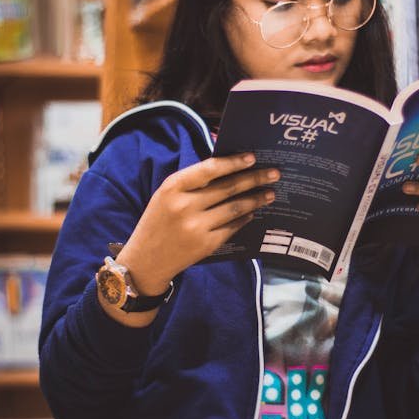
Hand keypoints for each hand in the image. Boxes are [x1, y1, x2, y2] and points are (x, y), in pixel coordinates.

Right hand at [97, 153, 278, 323]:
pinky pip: (232, 227)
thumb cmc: (158, 222)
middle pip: (228, 188)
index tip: (252, 158)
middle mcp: (185, 206)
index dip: (233, 163)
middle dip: (254, 179)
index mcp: (173, 188)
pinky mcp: (206, 245)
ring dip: (256, 199)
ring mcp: (196, 227)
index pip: (209, 169)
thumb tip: (228, 168)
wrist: (145, 260)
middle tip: (274, 173)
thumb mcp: (166, 196)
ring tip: (270, 193)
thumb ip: (192, 183)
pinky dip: (245, 218)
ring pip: (235, 208)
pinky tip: (253, 212)